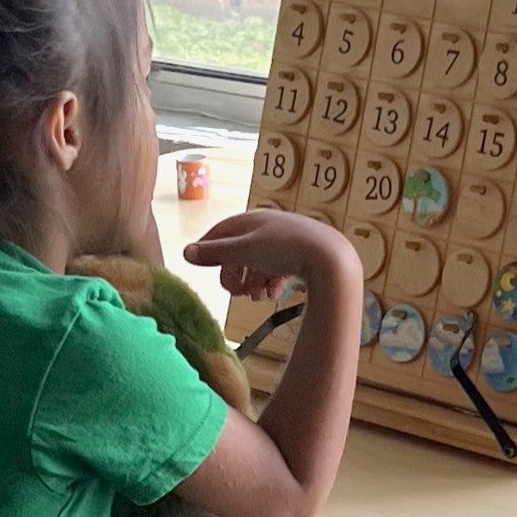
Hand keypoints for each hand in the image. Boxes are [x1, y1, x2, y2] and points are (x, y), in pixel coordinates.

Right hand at [181, 209, 357, 303]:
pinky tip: (271, 295)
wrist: (331, 259)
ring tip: (257, 297)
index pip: (221, 232)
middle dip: (234, 273)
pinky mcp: (302, 257)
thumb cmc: (285, 249)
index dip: (210, 250)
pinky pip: (277, 270)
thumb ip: (215, 253)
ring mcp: (286, 241)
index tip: (204, 269)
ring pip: (258, 264)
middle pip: (240, 251)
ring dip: (252, 282)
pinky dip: (270, 283)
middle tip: (236, 293)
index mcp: (252, 220)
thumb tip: (185, 253)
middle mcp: (268, 227)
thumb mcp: (245, 251)